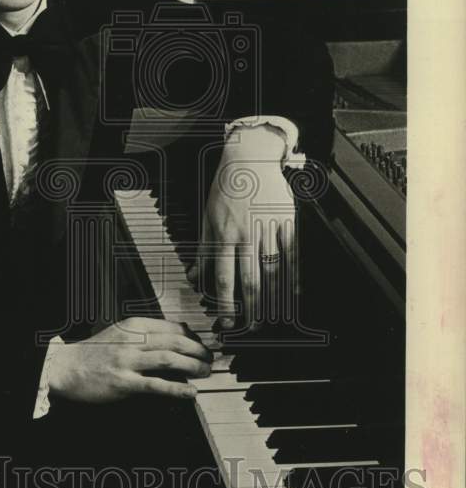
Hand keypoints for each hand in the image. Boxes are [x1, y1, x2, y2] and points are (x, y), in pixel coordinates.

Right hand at [47, 317, 212, 403]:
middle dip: (198, 351)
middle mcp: (132, 340)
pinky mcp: (123, 382)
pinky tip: (190, 392)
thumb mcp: (120, 334)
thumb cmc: (92, 353)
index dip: (193, 337)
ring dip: (193, 367)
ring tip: (205, 373)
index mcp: (133, 325)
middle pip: (175, 341)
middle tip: (209, 359)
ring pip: (169, 360)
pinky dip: (176, 388)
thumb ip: (144, 335)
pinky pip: (155, 385)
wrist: (64, 366)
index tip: (203, 346)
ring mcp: (128, 361)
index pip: (172, 327)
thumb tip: (175, 340)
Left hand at [189, 125, 296, 329]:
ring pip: (272, 272)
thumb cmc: (226, 188)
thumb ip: (203, 250)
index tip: (228, 322)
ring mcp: (268, 229)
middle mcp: (246, 235)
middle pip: (250, 281)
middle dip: (251, 310)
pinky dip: (293, 278)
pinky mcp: (287, 222)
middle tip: (251, 329)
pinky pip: (292, 255)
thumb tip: (193, 277)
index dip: (226, 303)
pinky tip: (292, 295)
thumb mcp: (207, 217)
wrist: (250, 158)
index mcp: (224, 235)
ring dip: (273, 300)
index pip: (224, 277)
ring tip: (271, 319)